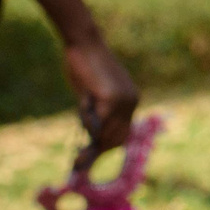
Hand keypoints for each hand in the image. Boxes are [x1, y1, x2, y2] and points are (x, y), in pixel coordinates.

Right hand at [62, 37, 140, 163]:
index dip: (107, 146)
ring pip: (106, 134)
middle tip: (78, 166)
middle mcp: (132, 102)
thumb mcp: (92, 93)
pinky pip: (96, 122)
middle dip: (98, 153)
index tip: (90, 157)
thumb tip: (91, 137)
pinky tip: (81, 105)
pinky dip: (86, 121)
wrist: (85, 43)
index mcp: (131, 100)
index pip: (123, 133)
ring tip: (79, 136)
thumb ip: (95, 113)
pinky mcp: (112, 99)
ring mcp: (124, 101)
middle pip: (118, 139)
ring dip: (90, 139)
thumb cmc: (84, 64)